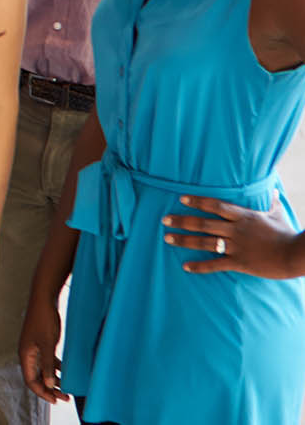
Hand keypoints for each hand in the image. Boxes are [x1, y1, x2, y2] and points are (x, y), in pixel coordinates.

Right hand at [17, 292, 67, 404]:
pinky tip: (66, 373)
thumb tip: (50, 384)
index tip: (55, 400)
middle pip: (37, 378)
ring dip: (54, 380)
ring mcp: (35, 349)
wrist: (43, 299)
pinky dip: (56, 369)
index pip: (31, 380)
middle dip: (49, 389)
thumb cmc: (43, 319)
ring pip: (43, 371)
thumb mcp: (47, 344)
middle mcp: (28, 354)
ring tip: (67, 389)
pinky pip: (48, 362)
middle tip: (64, 398)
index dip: (42, 392)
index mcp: (25, 355)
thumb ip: (48, 365)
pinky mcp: (42, 344)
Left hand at [165, 192, 304, 277]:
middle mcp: (236, 229)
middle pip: (204, 223)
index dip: (197, 201)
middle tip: (164, 219)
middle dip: (182, 221)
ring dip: (184, 240)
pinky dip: (199, 266)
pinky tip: (185, 267)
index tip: (181, 199)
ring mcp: (237, 246)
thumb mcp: (277, 215)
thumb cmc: (287, 234)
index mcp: (244, 216)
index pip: (215, 205)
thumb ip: (271, 202)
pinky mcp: (240, 262)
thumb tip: (273, 189)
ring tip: (167, 238)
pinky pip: (216, 264)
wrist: (296, 255)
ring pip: (205, 241)